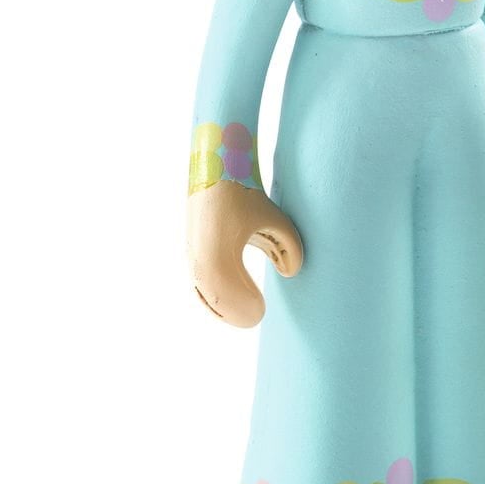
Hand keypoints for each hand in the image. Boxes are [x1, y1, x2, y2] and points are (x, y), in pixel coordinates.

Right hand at [186, 179, 303, 326]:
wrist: (216, 166)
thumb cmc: (247, 193)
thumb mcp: (275, 218)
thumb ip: (289, 246)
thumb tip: (291, 273)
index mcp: (217, 251)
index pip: (228, 293)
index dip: (244, 307)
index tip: (262, 312)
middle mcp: (199, 255)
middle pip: (214, 298)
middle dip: (236, 311)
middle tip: (258, 317)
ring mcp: (193, 252)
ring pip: (204, 292)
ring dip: (223, 307)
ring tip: (245, 314)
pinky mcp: (192, 249)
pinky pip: (199, 282)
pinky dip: (213, 297)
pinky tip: (229, 303)